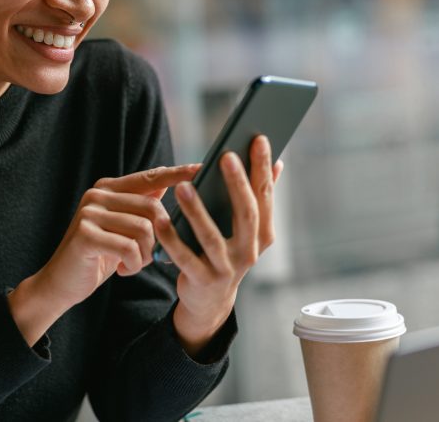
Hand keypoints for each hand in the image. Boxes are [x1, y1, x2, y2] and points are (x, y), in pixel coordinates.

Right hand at [8, 164, 197, 345]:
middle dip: (159, 238)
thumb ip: (141, 207)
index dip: (178, 174)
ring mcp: (89, 212)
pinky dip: (134, 264)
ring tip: (133, 263)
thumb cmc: (99, 257)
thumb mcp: (123, 229)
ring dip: (146, 254)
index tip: (202, 168)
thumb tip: (172, 183)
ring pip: (144, 229)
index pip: (151, 177)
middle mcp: (98, 194)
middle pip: (152, 208)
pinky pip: (129, 247)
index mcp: (109, 188)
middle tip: (148, 256)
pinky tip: (122, 270)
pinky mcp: (85, 234)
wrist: (62, 283)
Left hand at [153, 136, 283, 355]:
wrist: (210, 300)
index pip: (264, 196)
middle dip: (237, 183)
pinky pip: (184, 257)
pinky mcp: (202, 280)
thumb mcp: (247, 229)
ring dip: (197, 211)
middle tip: (226, 155)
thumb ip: (260, 197)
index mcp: (262, 234)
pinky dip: (172, 238)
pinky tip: (160, 218)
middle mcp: (249, 251)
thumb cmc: (227, 252)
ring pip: (211, 237)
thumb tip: (278, 162)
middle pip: (246, 214)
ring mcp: (226, 268)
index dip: (262, 168)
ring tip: (184, 186)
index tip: (258, 139)